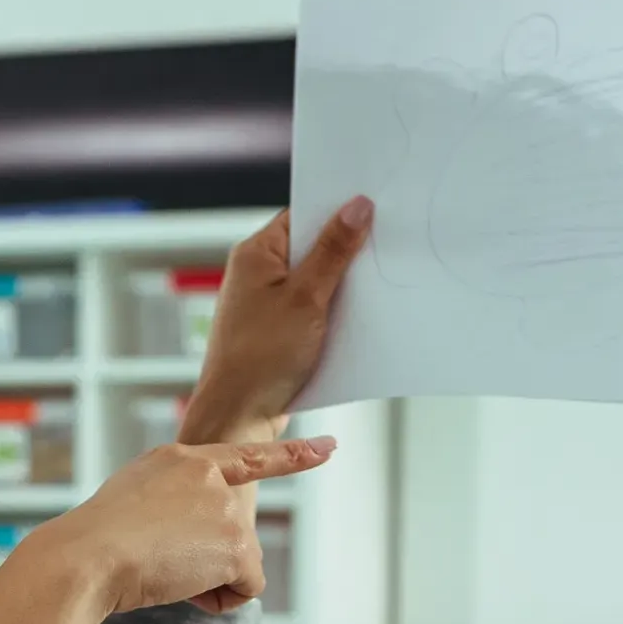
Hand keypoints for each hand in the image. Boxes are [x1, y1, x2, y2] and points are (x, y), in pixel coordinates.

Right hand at [30, 434, 333, 616]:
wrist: (86, 558)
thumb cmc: (90, 544)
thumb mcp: (128, 505)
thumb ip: (165, 506)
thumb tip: (185, 545)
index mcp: (179, 460)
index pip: (246, 456)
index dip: (293, 454)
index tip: (330, 448)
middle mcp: (208, 474)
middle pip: (234, 533)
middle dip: (207, 560)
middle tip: (159, 561)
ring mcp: (225, 505)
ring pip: (237, 563)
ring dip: (205, 580)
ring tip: (161, 569)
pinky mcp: (236, 541)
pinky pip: (246, 588)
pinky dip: (219, 599)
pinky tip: (182, 585)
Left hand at [183, 197, 375, 441]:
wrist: (238, 416)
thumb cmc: (261, 358)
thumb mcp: (307, 297)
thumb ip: (334, 251)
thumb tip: (357, 207)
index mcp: (256, 253)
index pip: (303, 214)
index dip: (338, 211)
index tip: (375, 209)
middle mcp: (257, 273)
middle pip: (312, 247)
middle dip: (346, 250)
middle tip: (385, 246)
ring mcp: (267, 302)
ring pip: (316, 280)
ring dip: (343, 286)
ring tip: (376, 284)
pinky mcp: (278, 329)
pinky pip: (313, 309)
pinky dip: (334, 312)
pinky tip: (358, 318)